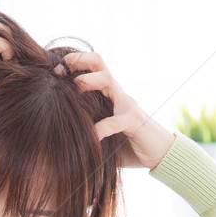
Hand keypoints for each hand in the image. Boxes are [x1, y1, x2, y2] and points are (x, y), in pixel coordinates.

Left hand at [55, 52, 174, 169]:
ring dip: (88, 81)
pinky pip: (115, 121)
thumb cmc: (127, 146)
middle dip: (79, 61)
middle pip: (99, 63)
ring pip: (108, 81)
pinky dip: (101, 128)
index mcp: (108, 94)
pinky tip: (91, 137)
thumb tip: (56, 144)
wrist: (160, 155)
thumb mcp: (100, 136)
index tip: (54, 72)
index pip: (91, 67)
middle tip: (60, 70)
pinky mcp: (134, 122)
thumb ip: (83, 134)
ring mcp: (126, 105)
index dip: (73, 64)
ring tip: (74, 88)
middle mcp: (117, 94)